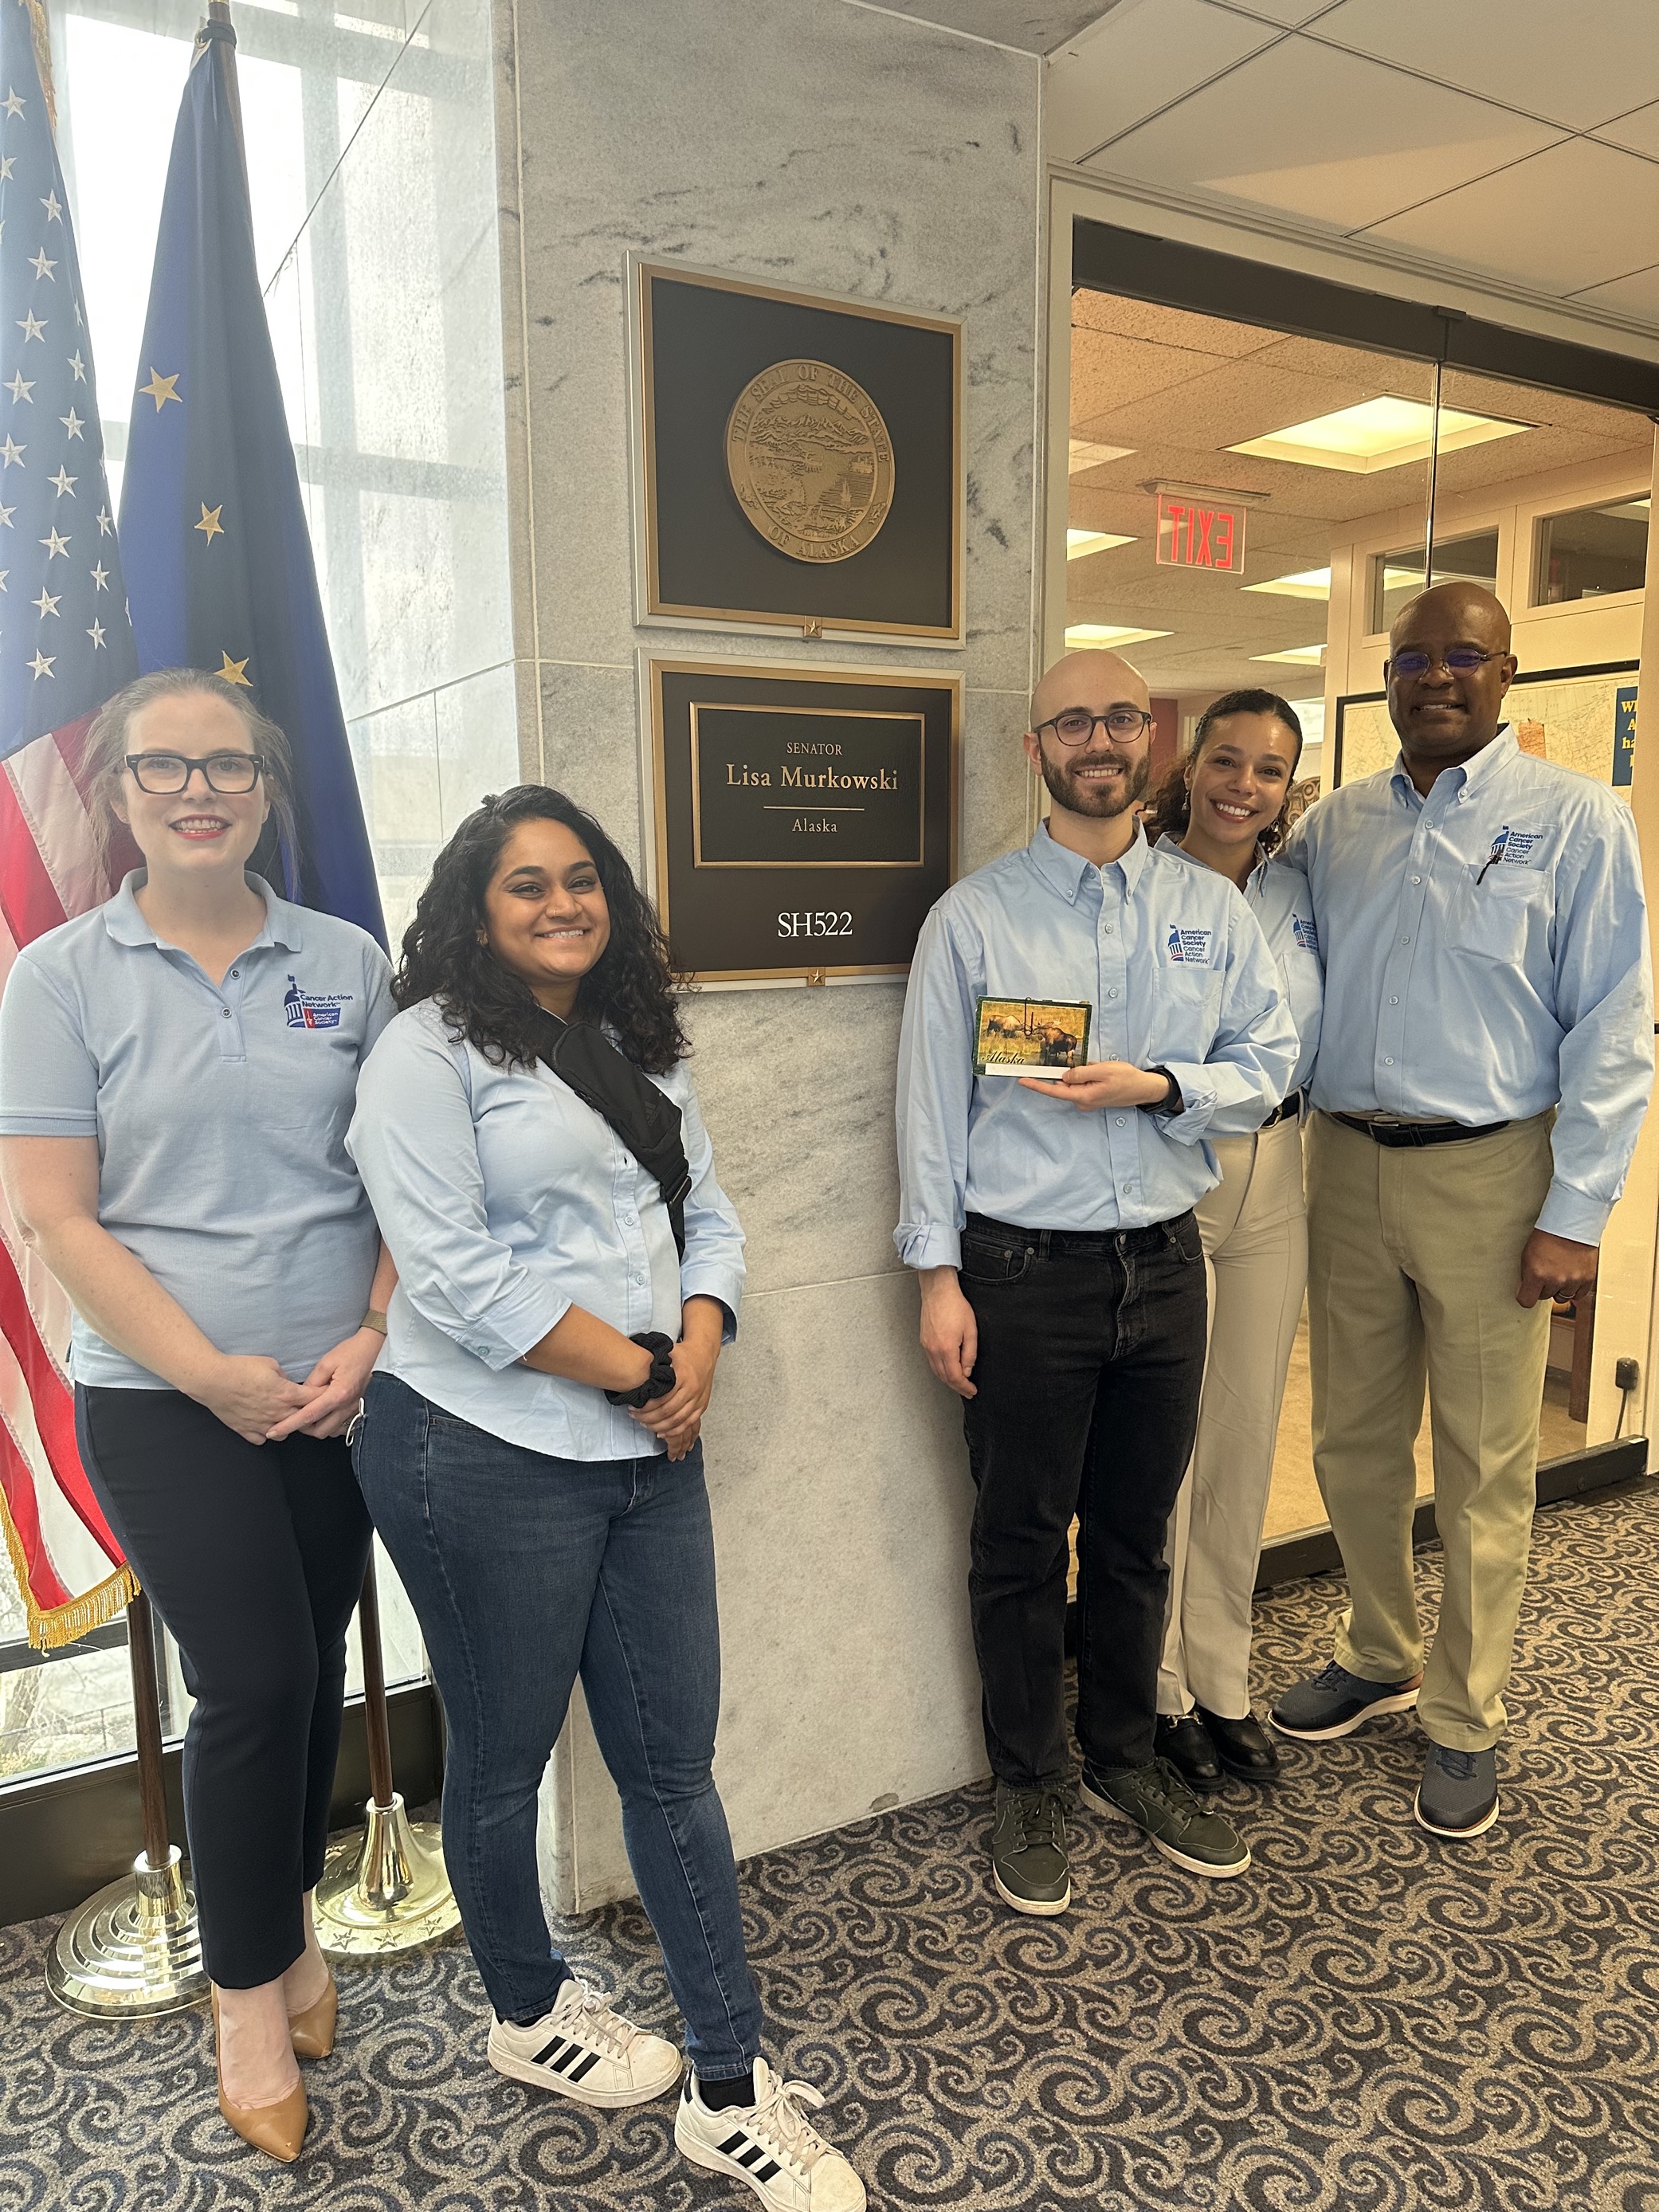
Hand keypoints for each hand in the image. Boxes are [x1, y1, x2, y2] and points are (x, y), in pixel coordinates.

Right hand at [196, 1354, 320, 1446]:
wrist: (213, 1380)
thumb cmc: (240, 1368)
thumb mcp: (269, 1364)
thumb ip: (284, 1376)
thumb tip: (288, 1383)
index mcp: (286, 1394)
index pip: (315, 1399)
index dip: (323, 1395)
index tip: (328, 1394)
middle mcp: (277, 1413)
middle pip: (303, 1419)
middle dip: (308, 1413)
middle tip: (307, 1406)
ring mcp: (262, 1425)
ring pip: (285, 1433)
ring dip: (287, 1425)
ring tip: (284, 1415)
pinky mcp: (246, 1431)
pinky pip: (262, 1439)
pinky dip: (266, 1433)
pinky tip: (264, 1423)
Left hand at [269, 1328, 387, 1440]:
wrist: (375, 1349)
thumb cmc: (352, 1352)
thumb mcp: (326, 1362)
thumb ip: (311, 1383)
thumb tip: (301, 1397)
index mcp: (338, 1394)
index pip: (308, 1415)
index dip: (289, 1425)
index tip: (273, 1431)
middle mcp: (347, 1406)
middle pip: (319, 1431)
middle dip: (303, 1428)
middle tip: (292, 1417)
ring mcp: (353, 1409)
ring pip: (329, 1431)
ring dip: (316, 1426)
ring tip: (308, 1414)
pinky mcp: (356, 1408)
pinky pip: (340, 1426)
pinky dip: (328, 1424)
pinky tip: (323, 1414)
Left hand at [631, 1337, 716, 1460]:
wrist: (704, 1353)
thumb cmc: (682, 1354)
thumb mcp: (666, 1353)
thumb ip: (653, 1365)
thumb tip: (634, 1376)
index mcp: (681, 1375)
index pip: (660, 1398)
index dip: (644, 1407)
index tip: (632, 1408)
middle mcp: (692, 1388)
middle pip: (667, 1412)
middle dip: (648, 1418)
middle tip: (635, 1417)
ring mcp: (698, 1398)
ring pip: (677, 1420)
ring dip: (659, 1426)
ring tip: (646, 1424)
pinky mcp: (702, 1405)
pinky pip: (688, 1424)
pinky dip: (674, 1431)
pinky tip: (662, 1433)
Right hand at [919, 1267, 976, 1397]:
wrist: (938, 1291)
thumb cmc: (955, 1305)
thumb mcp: (971, 1330)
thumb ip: (970, 1353)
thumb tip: (967, 1370)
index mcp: (946, 1348)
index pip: (955, 1377)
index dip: (964, 1387)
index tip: (972, 1391)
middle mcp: (933, 1349)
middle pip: (944, 1377)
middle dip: (957, 1387)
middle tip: (967, 1391)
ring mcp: (926, 1345)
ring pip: (936, 1371)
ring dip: (948, 1380)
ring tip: (958, 1384)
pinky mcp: (923, 1340)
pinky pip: (931, 1362)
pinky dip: (940, 1370)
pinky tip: (947, 1369)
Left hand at [1018, 1061, 1170, 1112]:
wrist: (1144, 1088)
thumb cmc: (1126, 1079)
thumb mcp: (1102, 1070)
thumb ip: (1080, 1073)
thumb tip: (1064, 1076)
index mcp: (1083, 1096)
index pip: (1054, 1090)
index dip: (1037, 1085)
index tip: (1022, 1081)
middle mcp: (1083, 1102)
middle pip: (1065, 1085)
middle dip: (1074, 1072)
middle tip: (1092, 1066)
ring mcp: (1088, 1101)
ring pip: (1076, 1083)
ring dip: (1085, 1073)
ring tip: (1103, 1070)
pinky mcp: (1092, 1098)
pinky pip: (1084, 1084)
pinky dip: (1090, 1076)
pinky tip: (1103, 1074)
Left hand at [1517, 1229, 1597, 1309]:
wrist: (1571, 1223)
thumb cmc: (1548, 1234)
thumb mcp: (1527, 1254)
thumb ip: (1527, 1275)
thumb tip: (1524, 1289)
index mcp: (1537, 1273)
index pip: (1527, 1301)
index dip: (1525, 1297)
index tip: (1526, 1293)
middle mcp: (1555, 1279)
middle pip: (1545, 1296)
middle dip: (1543, 1287)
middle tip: (1546, 1272)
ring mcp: (1573, 1280)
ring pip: (1563, 1296)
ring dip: (1560, 1288)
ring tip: (1559, 1272)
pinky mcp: (1587, 1278)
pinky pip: (1579, 1294)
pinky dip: (1575, 1289)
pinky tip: (1571, 1278)